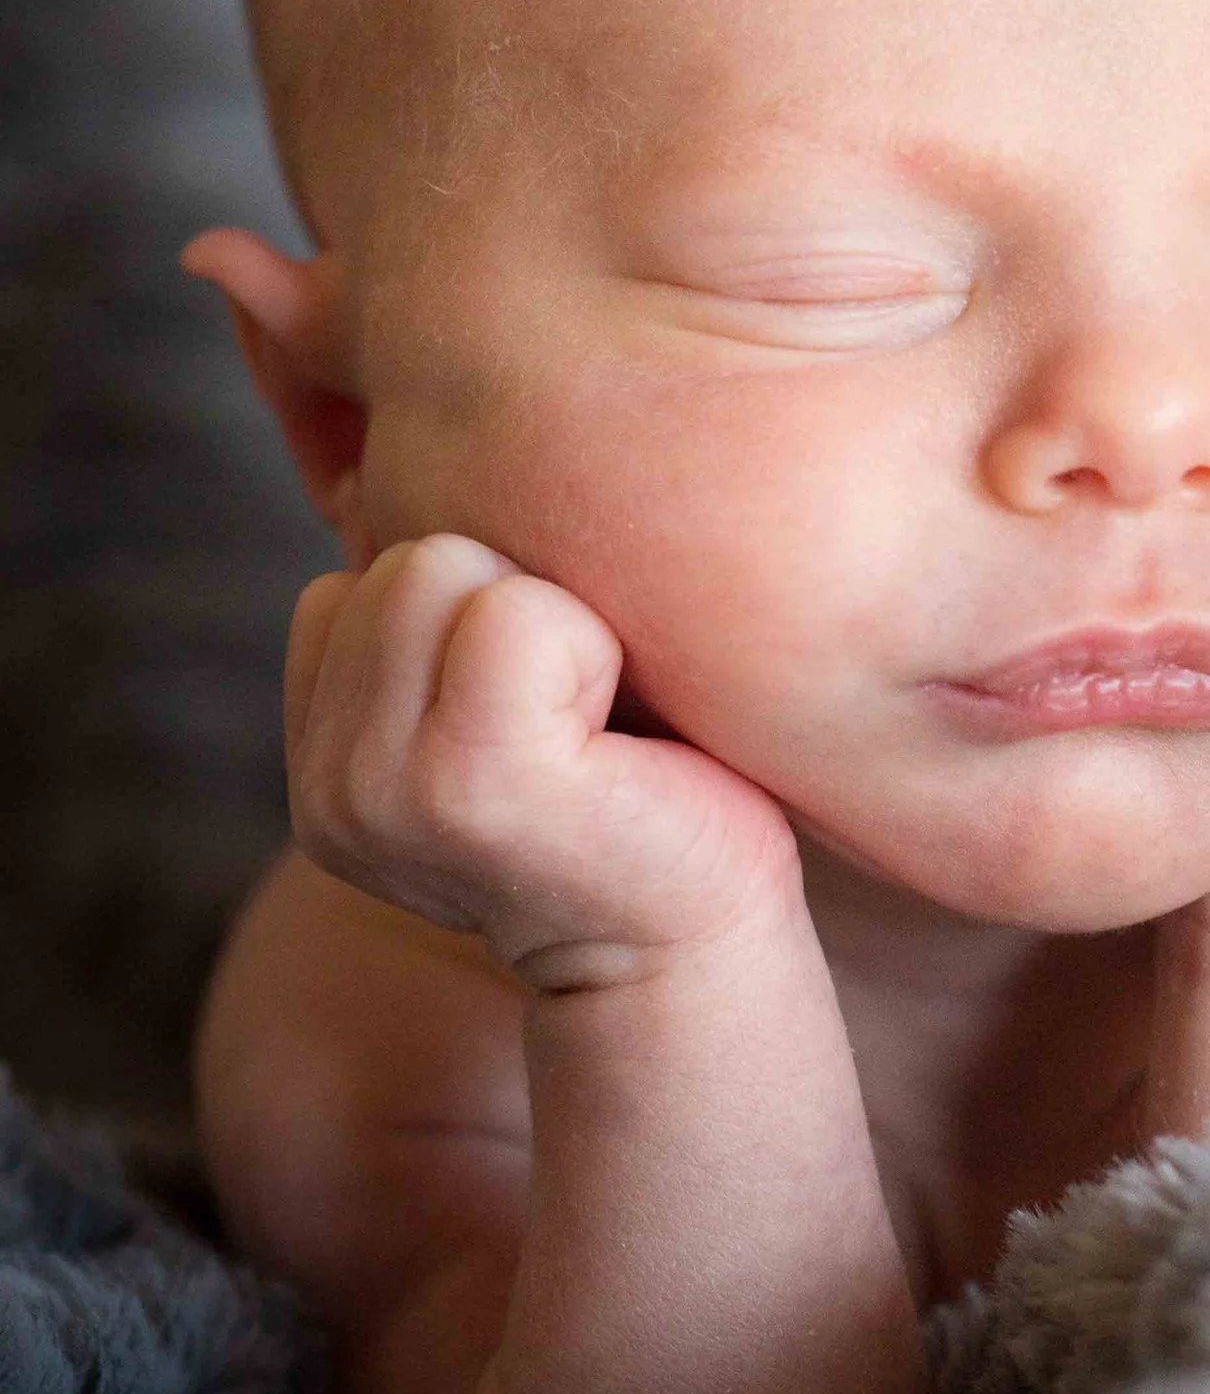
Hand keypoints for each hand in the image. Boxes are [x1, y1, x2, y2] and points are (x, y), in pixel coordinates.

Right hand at [282, 534, 803, 990]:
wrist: (698, 933)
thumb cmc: (635, 785)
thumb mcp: (504, 687)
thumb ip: (439, 615)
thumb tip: (408, 460)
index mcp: (326, 761)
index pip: (359, 572)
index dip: (485, 605)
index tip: (543, 706)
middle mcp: (329, 790)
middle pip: (406, 556)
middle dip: (518, 601)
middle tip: (579, 717)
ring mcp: (378, 795)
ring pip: (444, 565)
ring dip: (556, 622)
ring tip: (591, 725)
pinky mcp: (466, 788)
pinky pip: (515, 613)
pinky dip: (590, 649)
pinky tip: (612, 745)